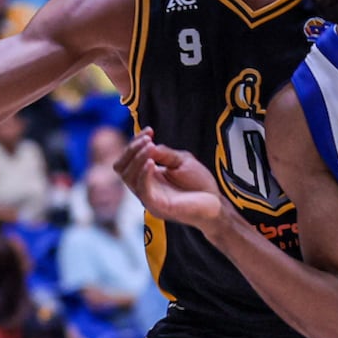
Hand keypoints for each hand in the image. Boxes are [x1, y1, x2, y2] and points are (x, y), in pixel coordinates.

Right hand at [118, 129, 232, 232]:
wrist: (216, 204)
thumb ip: (163, 153)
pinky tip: (151, 162)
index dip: (134, 143)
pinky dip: (144, 174)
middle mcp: (144, 188)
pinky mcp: (157, 207)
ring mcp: (149, 199)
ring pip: (128, 177)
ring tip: (150, 146)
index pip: (128, 160)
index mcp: (147, 178)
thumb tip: (147, 144)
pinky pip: (143, 190)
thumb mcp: (181, 161)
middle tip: (147, 139)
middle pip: (121, 168)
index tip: (149, 130)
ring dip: (137, 158)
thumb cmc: (200, 185)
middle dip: (131, 150)